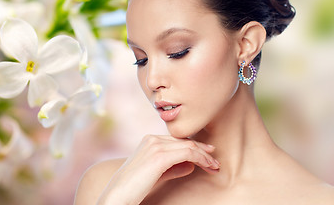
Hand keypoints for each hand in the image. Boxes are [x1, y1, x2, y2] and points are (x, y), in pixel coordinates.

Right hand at [97, 135, 219, 204]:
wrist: (118, 195)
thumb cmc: (134, 187)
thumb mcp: (156, 175)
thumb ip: (172, 168)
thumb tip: (190, 165)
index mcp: (149, 140)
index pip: (178, 140)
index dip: (195, 147)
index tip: (208, 156)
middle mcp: (152, 139)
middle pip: (185, 141)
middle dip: (203, 150)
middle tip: (215, 161)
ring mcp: (156, 146)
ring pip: (189, 145)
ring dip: (205, 155)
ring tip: (215, 166)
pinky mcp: (160, 156)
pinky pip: (188, 153)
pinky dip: (201, 158)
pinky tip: (208, 166)